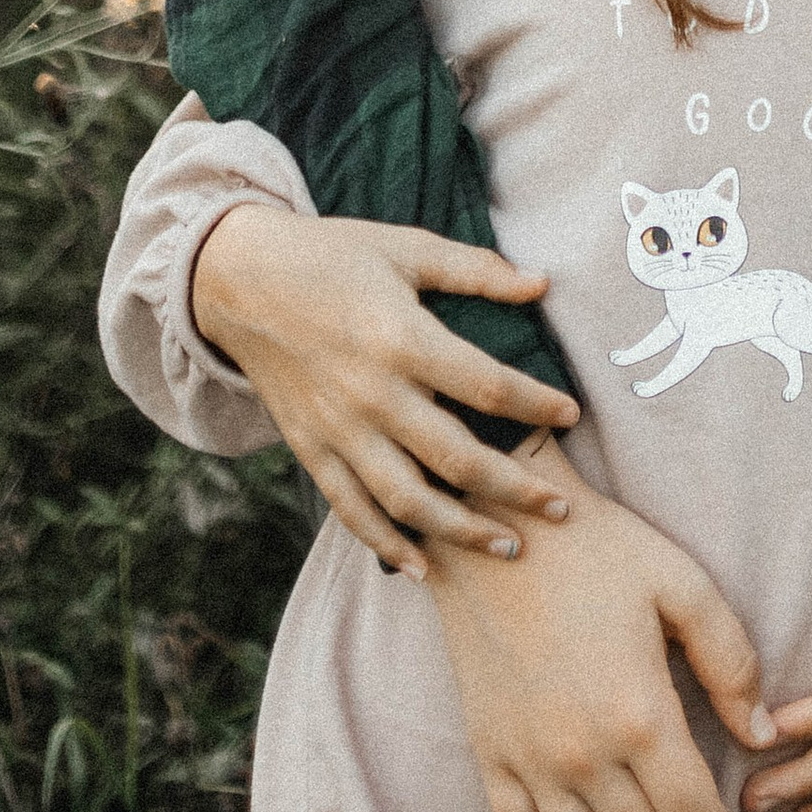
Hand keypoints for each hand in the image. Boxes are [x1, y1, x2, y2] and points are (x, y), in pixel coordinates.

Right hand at [188, 198, 577, 569]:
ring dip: (461, 531)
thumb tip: (542, 283)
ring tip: (508, 547)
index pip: (486, 385)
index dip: (536, 404)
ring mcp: (339, 430)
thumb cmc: (333, 254)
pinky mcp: (311, 450)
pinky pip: (352, 510)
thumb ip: (475, 270)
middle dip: (515, 490)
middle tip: (560, 510)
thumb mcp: (406, 246)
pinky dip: (387, 543)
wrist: (239, 279)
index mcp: (402, 338)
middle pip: (456, 458)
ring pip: (408, 499)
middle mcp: (373, 394)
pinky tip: (423, 565)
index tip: (571, 415)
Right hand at [426, 435, 777, 811]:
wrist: (495, 521)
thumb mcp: (680, 584)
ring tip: (644, 810)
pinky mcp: (491, 754)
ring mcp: (532, 762)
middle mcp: (585, 756)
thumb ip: (731, 661)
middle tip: (690, 808)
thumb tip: (761, 734)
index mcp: (639, 716)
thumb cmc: (595, 548)